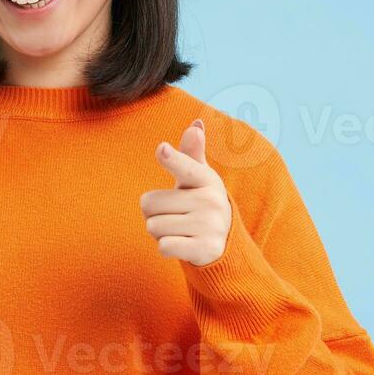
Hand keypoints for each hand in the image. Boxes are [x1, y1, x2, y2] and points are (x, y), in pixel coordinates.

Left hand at [141, 118, 231, 266]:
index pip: (185, 167)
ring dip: (159, 231)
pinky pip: (163, 246)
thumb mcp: (198, 176)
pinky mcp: (204, 249)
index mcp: (206, 179)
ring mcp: (209, 226)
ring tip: (179, 228)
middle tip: (175, 213)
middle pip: (149, 203)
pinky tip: (182, 243)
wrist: (224, 240)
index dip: (172, 159)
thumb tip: (196, 125)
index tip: (163, 150)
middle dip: (154, 212)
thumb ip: (191, 153)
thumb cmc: (201, 200)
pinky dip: (166, 246)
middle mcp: (210, 201)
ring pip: (153, 226)